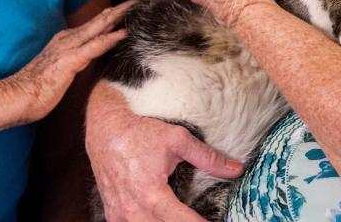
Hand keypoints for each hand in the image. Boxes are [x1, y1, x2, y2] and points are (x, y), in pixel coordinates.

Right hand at [8, 1, 130, 122]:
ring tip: (131, 8)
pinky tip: (122, 33)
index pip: (91, 27)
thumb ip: (72, 62)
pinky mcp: (70, 61)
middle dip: (116, 11)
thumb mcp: (58, 71)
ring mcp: (68, 48)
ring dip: (115, 17)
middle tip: (134, 1)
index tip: (124, 11)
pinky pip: (94, 47)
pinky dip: (109, 39)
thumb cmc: (35, 88)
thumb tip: (84, 59)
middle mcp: (67, 40)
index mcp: (64, 41)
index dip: (109, 18)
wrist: (17, 96)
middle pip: (97, 22)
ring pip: (97, 28)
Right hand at [86, 82, 244, 221]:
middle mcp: (133, 210)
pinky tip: (160, 218)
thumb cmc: (139, 132)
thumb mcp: (177, 140)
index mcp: (151, 194)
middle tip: (205, 219)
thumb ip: (208, 158)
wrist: (104, 128)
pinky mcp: (113, 214)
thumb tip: (237, 169)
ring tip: (183, 218)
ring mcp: (120, 215)